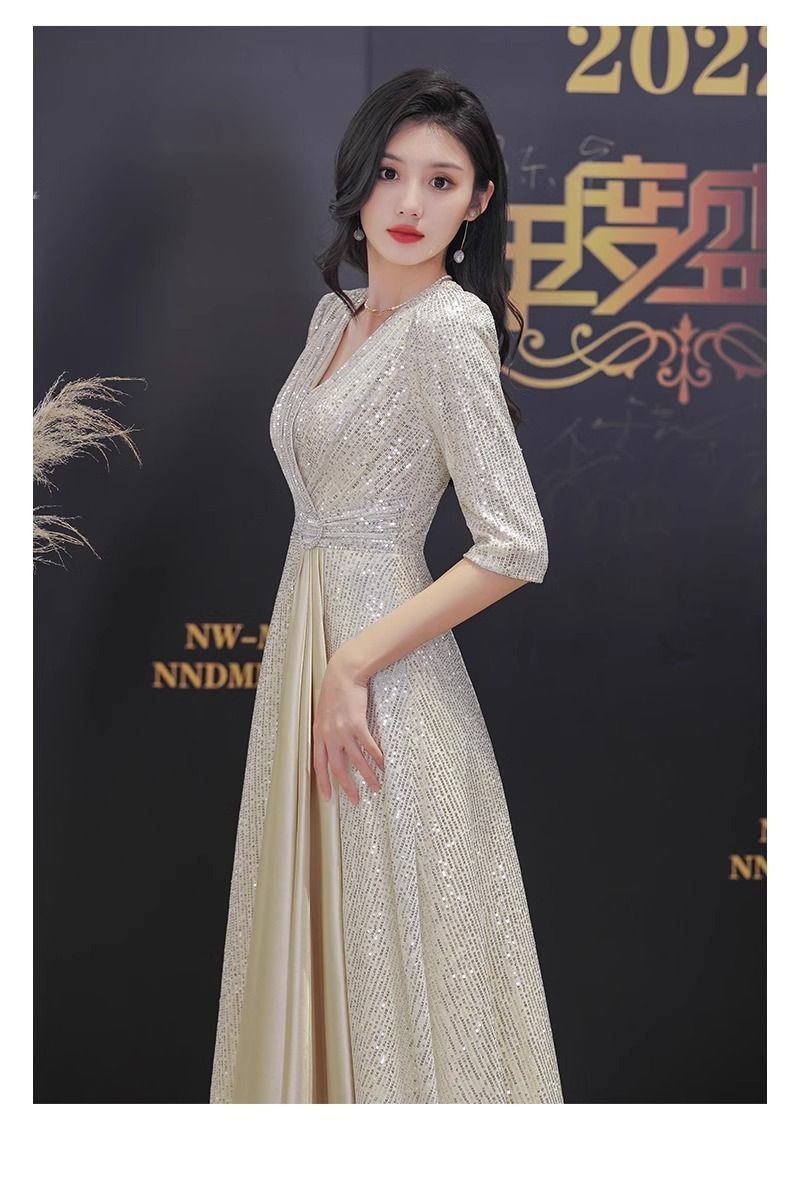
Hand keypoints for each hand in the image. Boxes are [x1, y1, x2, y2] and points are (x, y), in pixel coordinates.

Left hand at [313, 648, 384, 805]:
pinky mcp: (356, 723)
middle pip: (337, 768)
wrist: (343, 673)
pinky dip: (377, 757)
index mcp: (319, 734)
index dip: (323, 782)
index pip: (318, 764)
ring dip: (367, 775)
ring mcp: (342, 730)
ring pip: (355, 760)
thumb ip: (328, 730)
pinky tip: (383, 765)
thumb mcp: (325, 713)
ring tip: (376, 786)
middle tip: (356, 800)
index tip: (329, 797)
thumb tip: (335, 744)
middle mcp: (329, 735)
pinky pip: (368, 746)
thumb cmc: (336, 691)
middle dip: (346, 786)